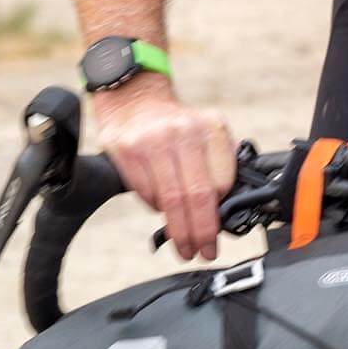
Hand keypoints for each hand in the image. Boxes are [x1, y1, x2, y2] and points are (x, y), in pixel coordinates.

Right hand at [91, 75, 235, 260]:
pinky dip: (155, 208)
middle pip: (196, 195)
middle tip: (203, 251)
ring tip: (183, 245)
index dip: (218, 212)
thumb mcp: (206, 130)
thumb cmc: (176, 122)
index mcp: (210, 127)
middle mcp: (182, 132)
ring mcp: (152, 142)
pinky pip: (145, 193)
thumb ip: (216, 163)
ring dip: (177, 229)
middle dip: (201, 231)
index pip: (221, 182)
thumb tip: (223, 208)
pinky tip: (161, 211)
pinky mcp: (125, 151)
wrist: (134, 97)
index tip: (218, 231)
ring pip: (168, 199)